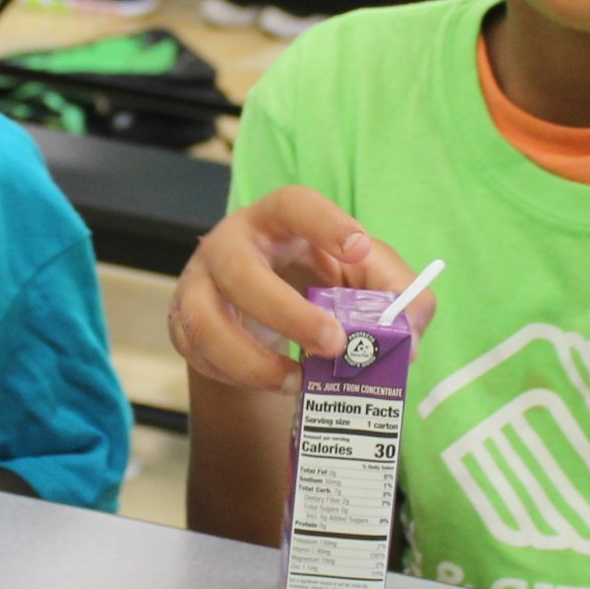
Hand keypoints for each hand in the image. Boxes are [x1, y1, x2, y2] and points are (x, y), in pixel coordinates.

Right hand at [167, 186, 433, 393]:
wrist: (258, 313)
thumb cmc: (314, 282)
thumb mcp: (360, 279)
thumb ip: (397, 298)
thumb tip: (405, 344)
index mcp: (277, 219)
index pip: (293, 205)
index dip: (324, 223)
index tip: (359, 248)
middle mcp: (229, 245)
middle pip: (242, 272)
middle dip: (288, 313)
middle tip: (334, 344)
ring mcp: (198, 286)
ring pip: (207, 324)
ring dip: (254, 362)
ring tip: (299, 381)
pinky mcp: (183, 327)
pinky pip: (203, 358)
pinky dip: (242, 378)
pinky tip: (278, 383)